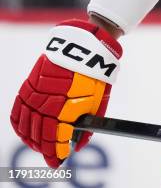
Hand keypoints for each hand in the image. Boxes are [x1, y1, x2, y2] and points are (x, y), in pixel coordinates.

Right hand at [10, 19, 121, 167]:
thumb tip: (79, 145)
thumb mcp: (100, 100)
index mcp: (68, 105)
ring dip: (31, 138)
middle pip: (40, 132)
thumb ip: (89, 125)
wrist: (86, 44)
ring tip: (40, 146)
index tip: (60, 159)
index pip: (55, 137)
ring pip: (26, 123)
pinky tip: (24, 131)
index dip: (56, 152)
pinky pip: (18, 108)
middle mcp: (48, 99)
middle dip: (45, 148)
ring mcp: (37, 91)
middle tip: (52, 155)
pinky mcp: (30, 82)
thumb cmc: (96, 73)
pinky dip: (19, 123)